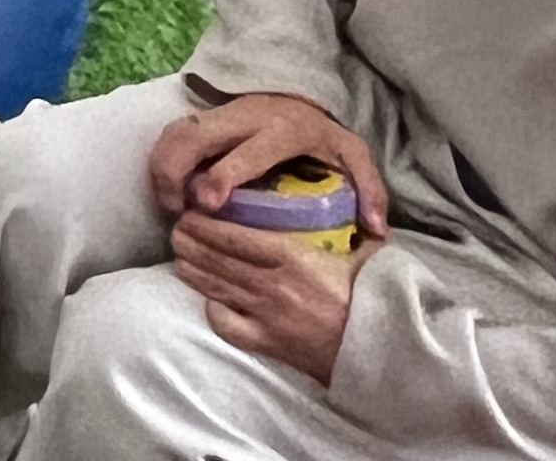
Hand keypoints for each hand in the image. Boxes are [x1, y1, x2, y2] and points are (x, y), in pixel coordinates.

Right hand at [148, 92, 390, 235]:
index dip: (223, 176)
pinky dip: (161, 158)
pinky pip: (171, 133)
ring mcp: (218, 114)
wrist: (299, 97)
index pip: (245, 153)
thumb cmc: (323, 136)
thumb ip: (370, 189)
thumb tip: (376, 230)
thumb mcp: (355, 156)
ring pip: (176, 133)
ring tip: (168, 205)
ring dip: (164, 167)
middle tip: (176, 211)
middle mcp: (243, 118)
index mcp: (281, 130)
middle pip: (196, 137)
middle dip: (177, 172)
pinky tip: (165, 187)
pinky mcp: (202, 116)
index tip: (208, 203)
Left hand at [170, 211, 370, 383]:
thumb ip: (354, 229)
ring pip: (212, 286)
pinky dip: (211, 307)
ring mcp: (265, 316)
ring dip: (190, 267)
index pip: (232, 236)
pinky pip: (225, 324)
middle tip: (176, 227)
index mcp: (292, 258)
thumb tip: (356, 202)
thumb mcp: (364, 257)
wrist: (379, 354)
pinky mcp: (265, 343)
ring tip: (180, 252)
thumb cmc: (371, 299)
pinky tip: (206, 295)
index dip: (204, 223)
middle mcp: (271, 285)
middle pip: (214, 259)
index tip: (189, 209)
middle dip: (188, 240)